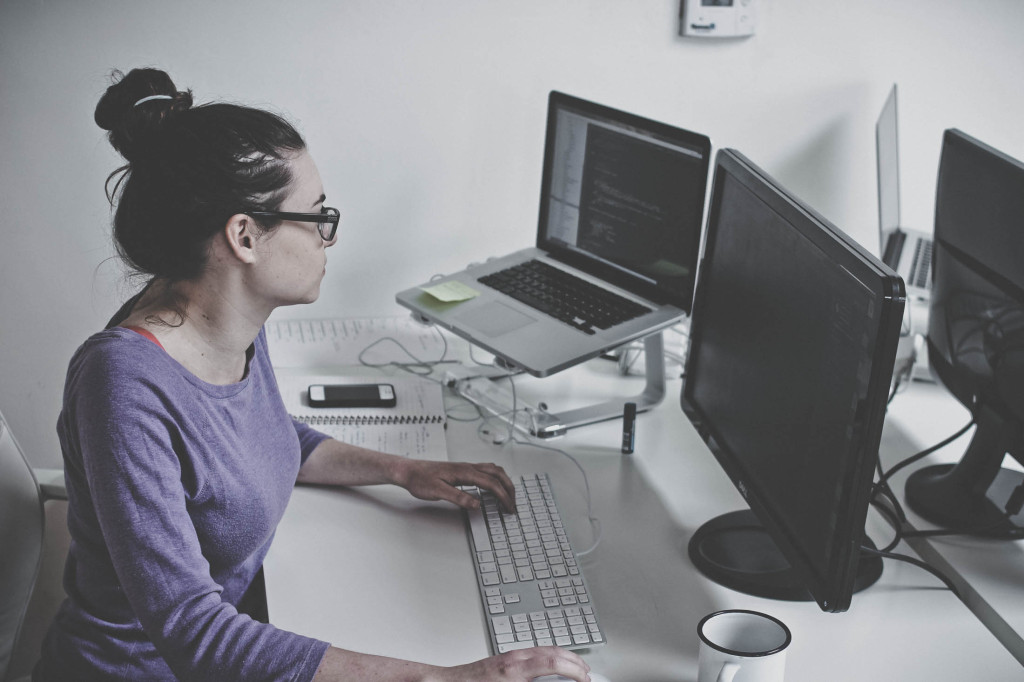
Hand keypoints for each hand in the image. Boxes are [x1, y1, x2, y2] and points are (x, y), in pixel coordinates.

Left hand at [395, 459, 516, 512]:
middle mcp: (468, 467)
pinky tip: (493, 487)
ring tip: (508, 495)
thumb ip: (459, 498)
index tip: (509, 508)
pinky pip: (485, 471)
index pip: (492, 483)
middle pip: (498, 473)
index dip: (503, 496)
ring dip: (504, 481)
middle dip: (509, 488)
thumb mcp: (438, 492)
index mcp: (465, 472)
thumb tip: (477, 504)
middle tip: (513, 503)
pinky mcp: (462, 470)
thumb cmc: (420, 480)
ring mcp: (466, 467)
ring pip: (493, 470)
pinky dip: (495, 478)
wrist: (409, 471)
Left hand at [440, 647, 590, 681]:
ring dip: (565, 658)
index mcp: (514, 671)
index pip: (553, 664)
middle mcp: (514, 659)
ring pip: (545, 649)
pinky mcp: (506, 657)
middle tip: (588, 676)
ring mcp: (510, 655)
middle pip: (553, 653)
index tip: (586, 679)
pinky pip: (535, 652)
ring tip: (577, 669)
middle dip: (575, 663)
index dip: (574, 671)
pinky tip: (555, 666)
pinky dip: (551, 656)